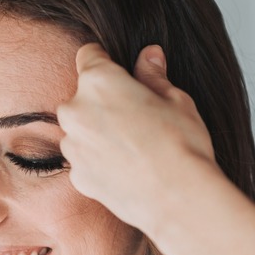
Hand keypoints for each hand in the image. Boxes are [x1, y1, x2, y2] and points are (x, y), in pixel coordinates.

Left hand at [57, 43, 216, 232]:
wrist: (178, 199)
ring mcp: (72, 145)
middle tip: (136, 116)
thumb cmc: (182, 145)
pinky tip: (127, 169)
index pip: (88, 55)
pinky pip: (84, 159)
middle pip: (82, 96)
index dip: (105, 61)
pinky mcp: (76, 175)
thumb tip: (149, 56)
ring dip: (98, 132)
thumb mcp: (176, 100)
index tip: (119, 73)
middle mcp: (75, 110)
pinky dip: (99, 161)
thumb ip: (153, 76)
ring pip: (81, 129)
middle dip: (102, 101)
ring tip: (134, 147)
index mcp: (99, 81)